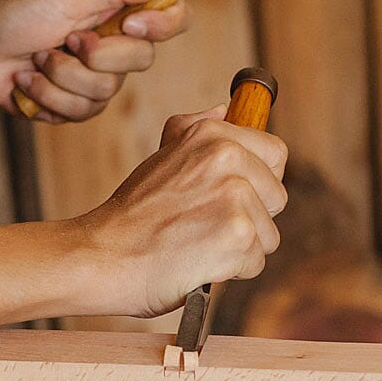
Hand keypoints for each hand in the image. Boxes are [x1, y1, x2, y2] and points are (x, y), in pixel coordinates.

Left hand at [0, 0, 191, 122]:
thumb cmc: (16, 11)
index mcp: (118, 11)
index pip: (173, 18)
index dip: (162, 24)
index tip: (131, 23)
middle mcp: (114, 46)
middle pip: (143, 61)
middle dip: (96, 55)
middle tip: (64, 40)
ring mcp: (95, 79)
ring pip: (106, 93)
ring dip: (61, 75)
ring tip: (36, 59)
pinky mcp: (73, 107)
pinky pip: (79, 113)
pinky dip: (46, 95)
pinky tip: (28, 80)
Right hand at [75, 105, 287, 316]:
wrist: (104, 255)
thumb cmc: (133, 214)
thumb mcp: (163, 155)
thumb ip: (196, 128)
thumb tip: (224, 109)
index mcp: (214, 135)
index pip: (276, 154)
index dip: (259, 180)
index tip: (229, 196)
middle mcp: (228, 158)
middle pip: (277, 198)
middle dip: (251, 218)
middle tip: (205, 224)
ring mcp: (235, 197)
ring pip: (268, 234)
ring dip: (240, 247)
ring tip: (199, 243)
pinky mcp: (238, 236)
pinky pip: (256, 262)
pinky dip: (231, 271)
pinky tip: (199, 261)